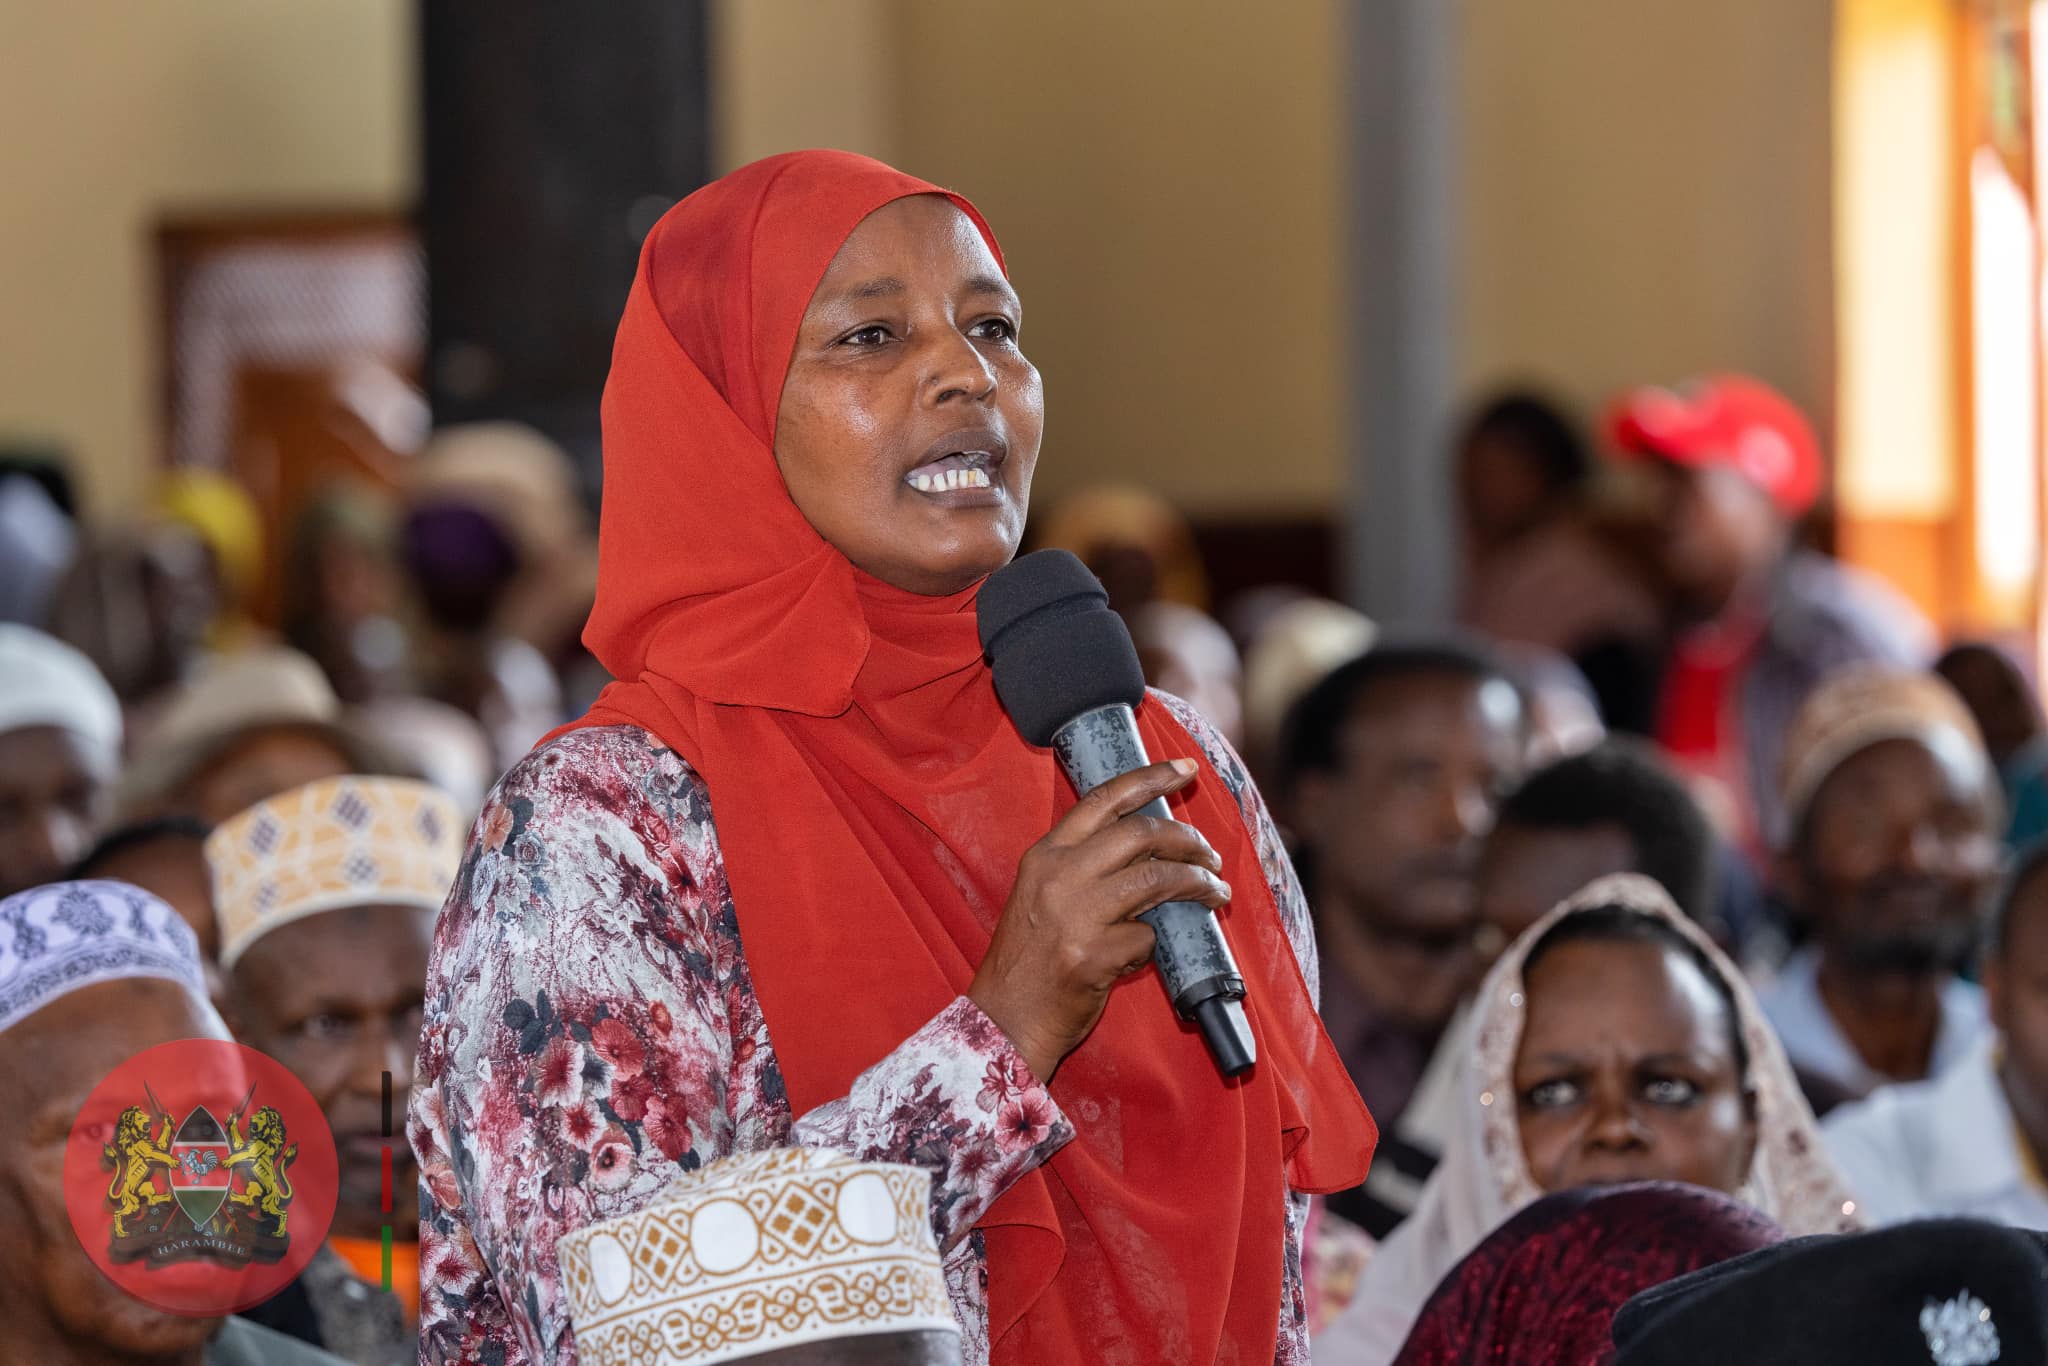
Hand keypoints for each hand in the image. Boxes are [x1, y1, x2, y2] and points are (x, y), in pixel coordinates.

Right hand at [969, 758, 1230, 1082]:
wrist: (1004, 1017)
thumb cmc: (1029, 959)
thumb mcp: (1041, 894)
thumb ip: (1083, 866)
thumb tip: (1149, 845)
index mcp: (1046, 855)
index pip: (1104, 799)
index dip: (1151, 777)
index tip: (1186, 769)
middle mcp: (1059, 877)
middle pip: (1141, 834)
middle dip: (1188, 839)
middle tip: (1209, 855)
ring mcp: (1075, 916)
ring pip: (1156, 879)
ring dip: (1197, 884)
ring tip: (1216, 892)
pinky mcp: (1093, 956)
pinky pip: (1148, 936)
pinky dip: (1156, 942)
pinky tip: (1146, 952)